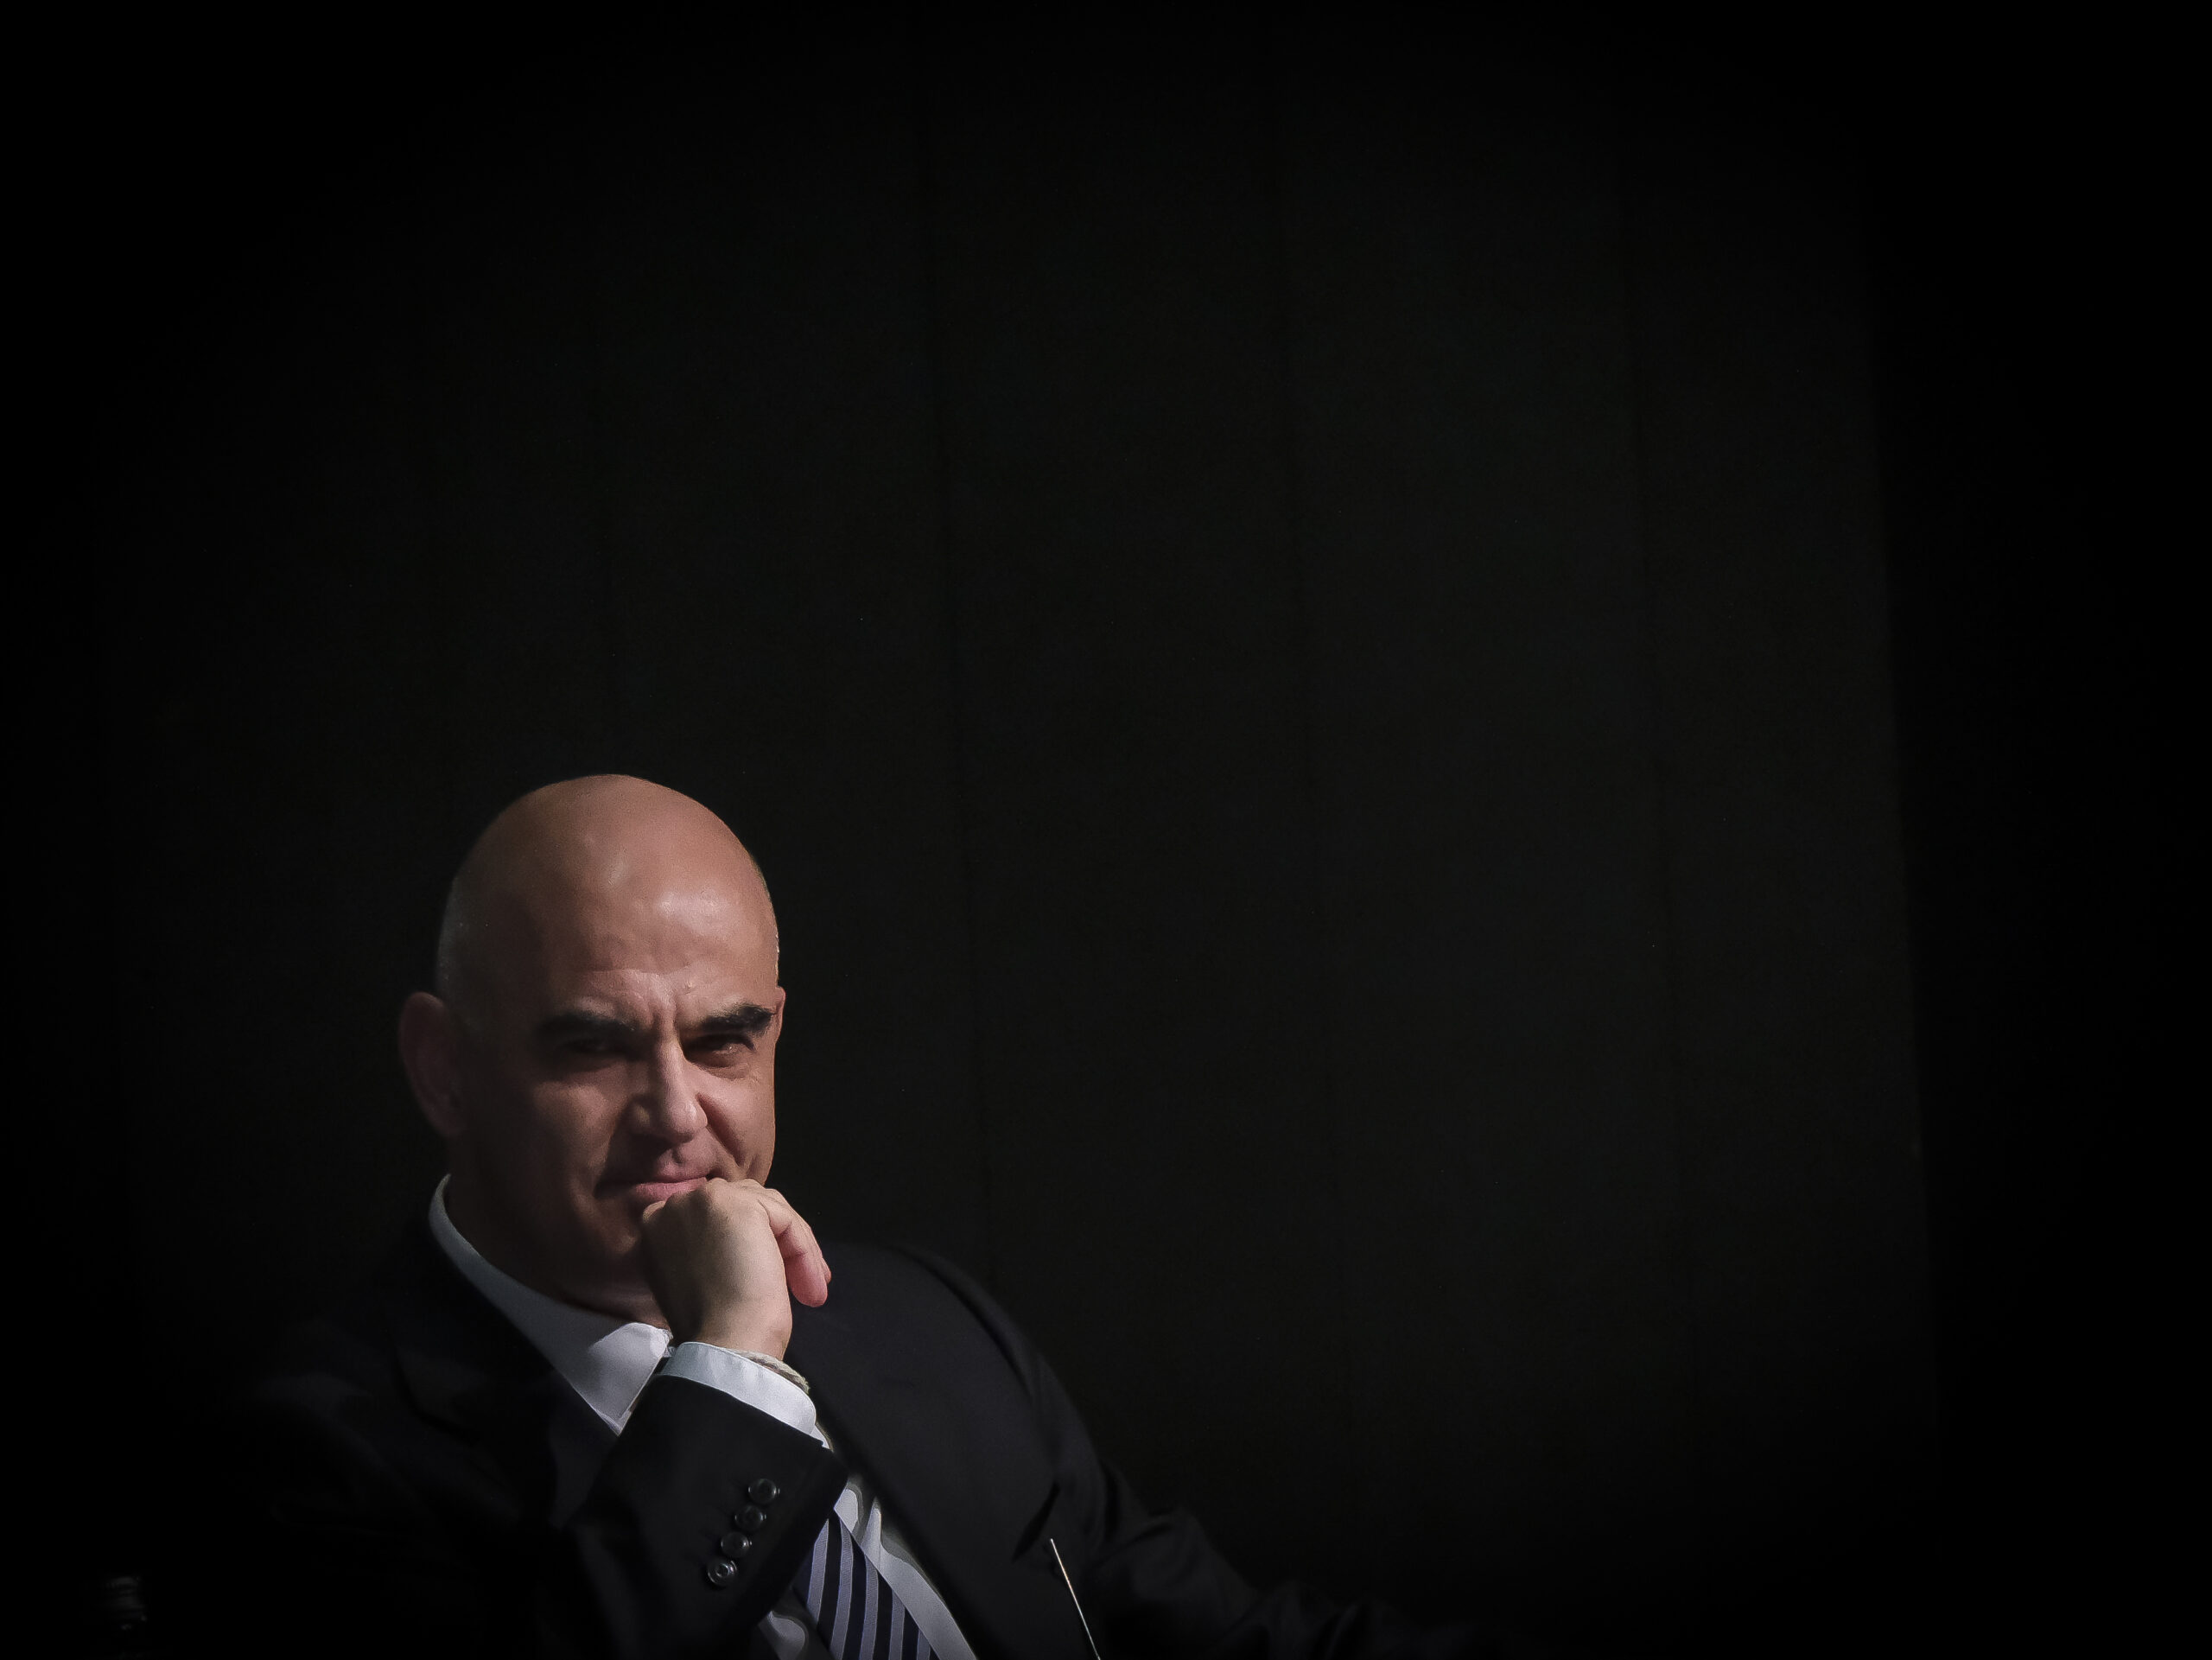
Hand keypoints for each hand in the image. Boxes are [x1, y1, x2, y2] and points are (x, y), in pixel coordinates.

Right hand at [638, 1179, 829, 1358]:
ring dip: (795, 1249)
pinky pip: (785, 1219)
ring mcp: (702, 1200)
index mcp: (657, 1225)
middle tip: (800, 1284)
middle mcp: (673, 1205)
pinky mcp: (736, 1204)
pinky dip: (804, 1252)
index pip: (716, 1217)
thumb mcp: (697, 1277)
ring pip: (769, 1209)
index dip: (750, 1243)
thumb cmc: (712, 1326)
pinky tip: (810, 1287)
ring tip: (809, 1291)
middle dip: (777, 1242)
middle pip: (744, 1204)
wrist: (723, 1344)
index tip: (770, 1278)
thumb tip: (749, 1243)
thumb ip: (710, 1248)